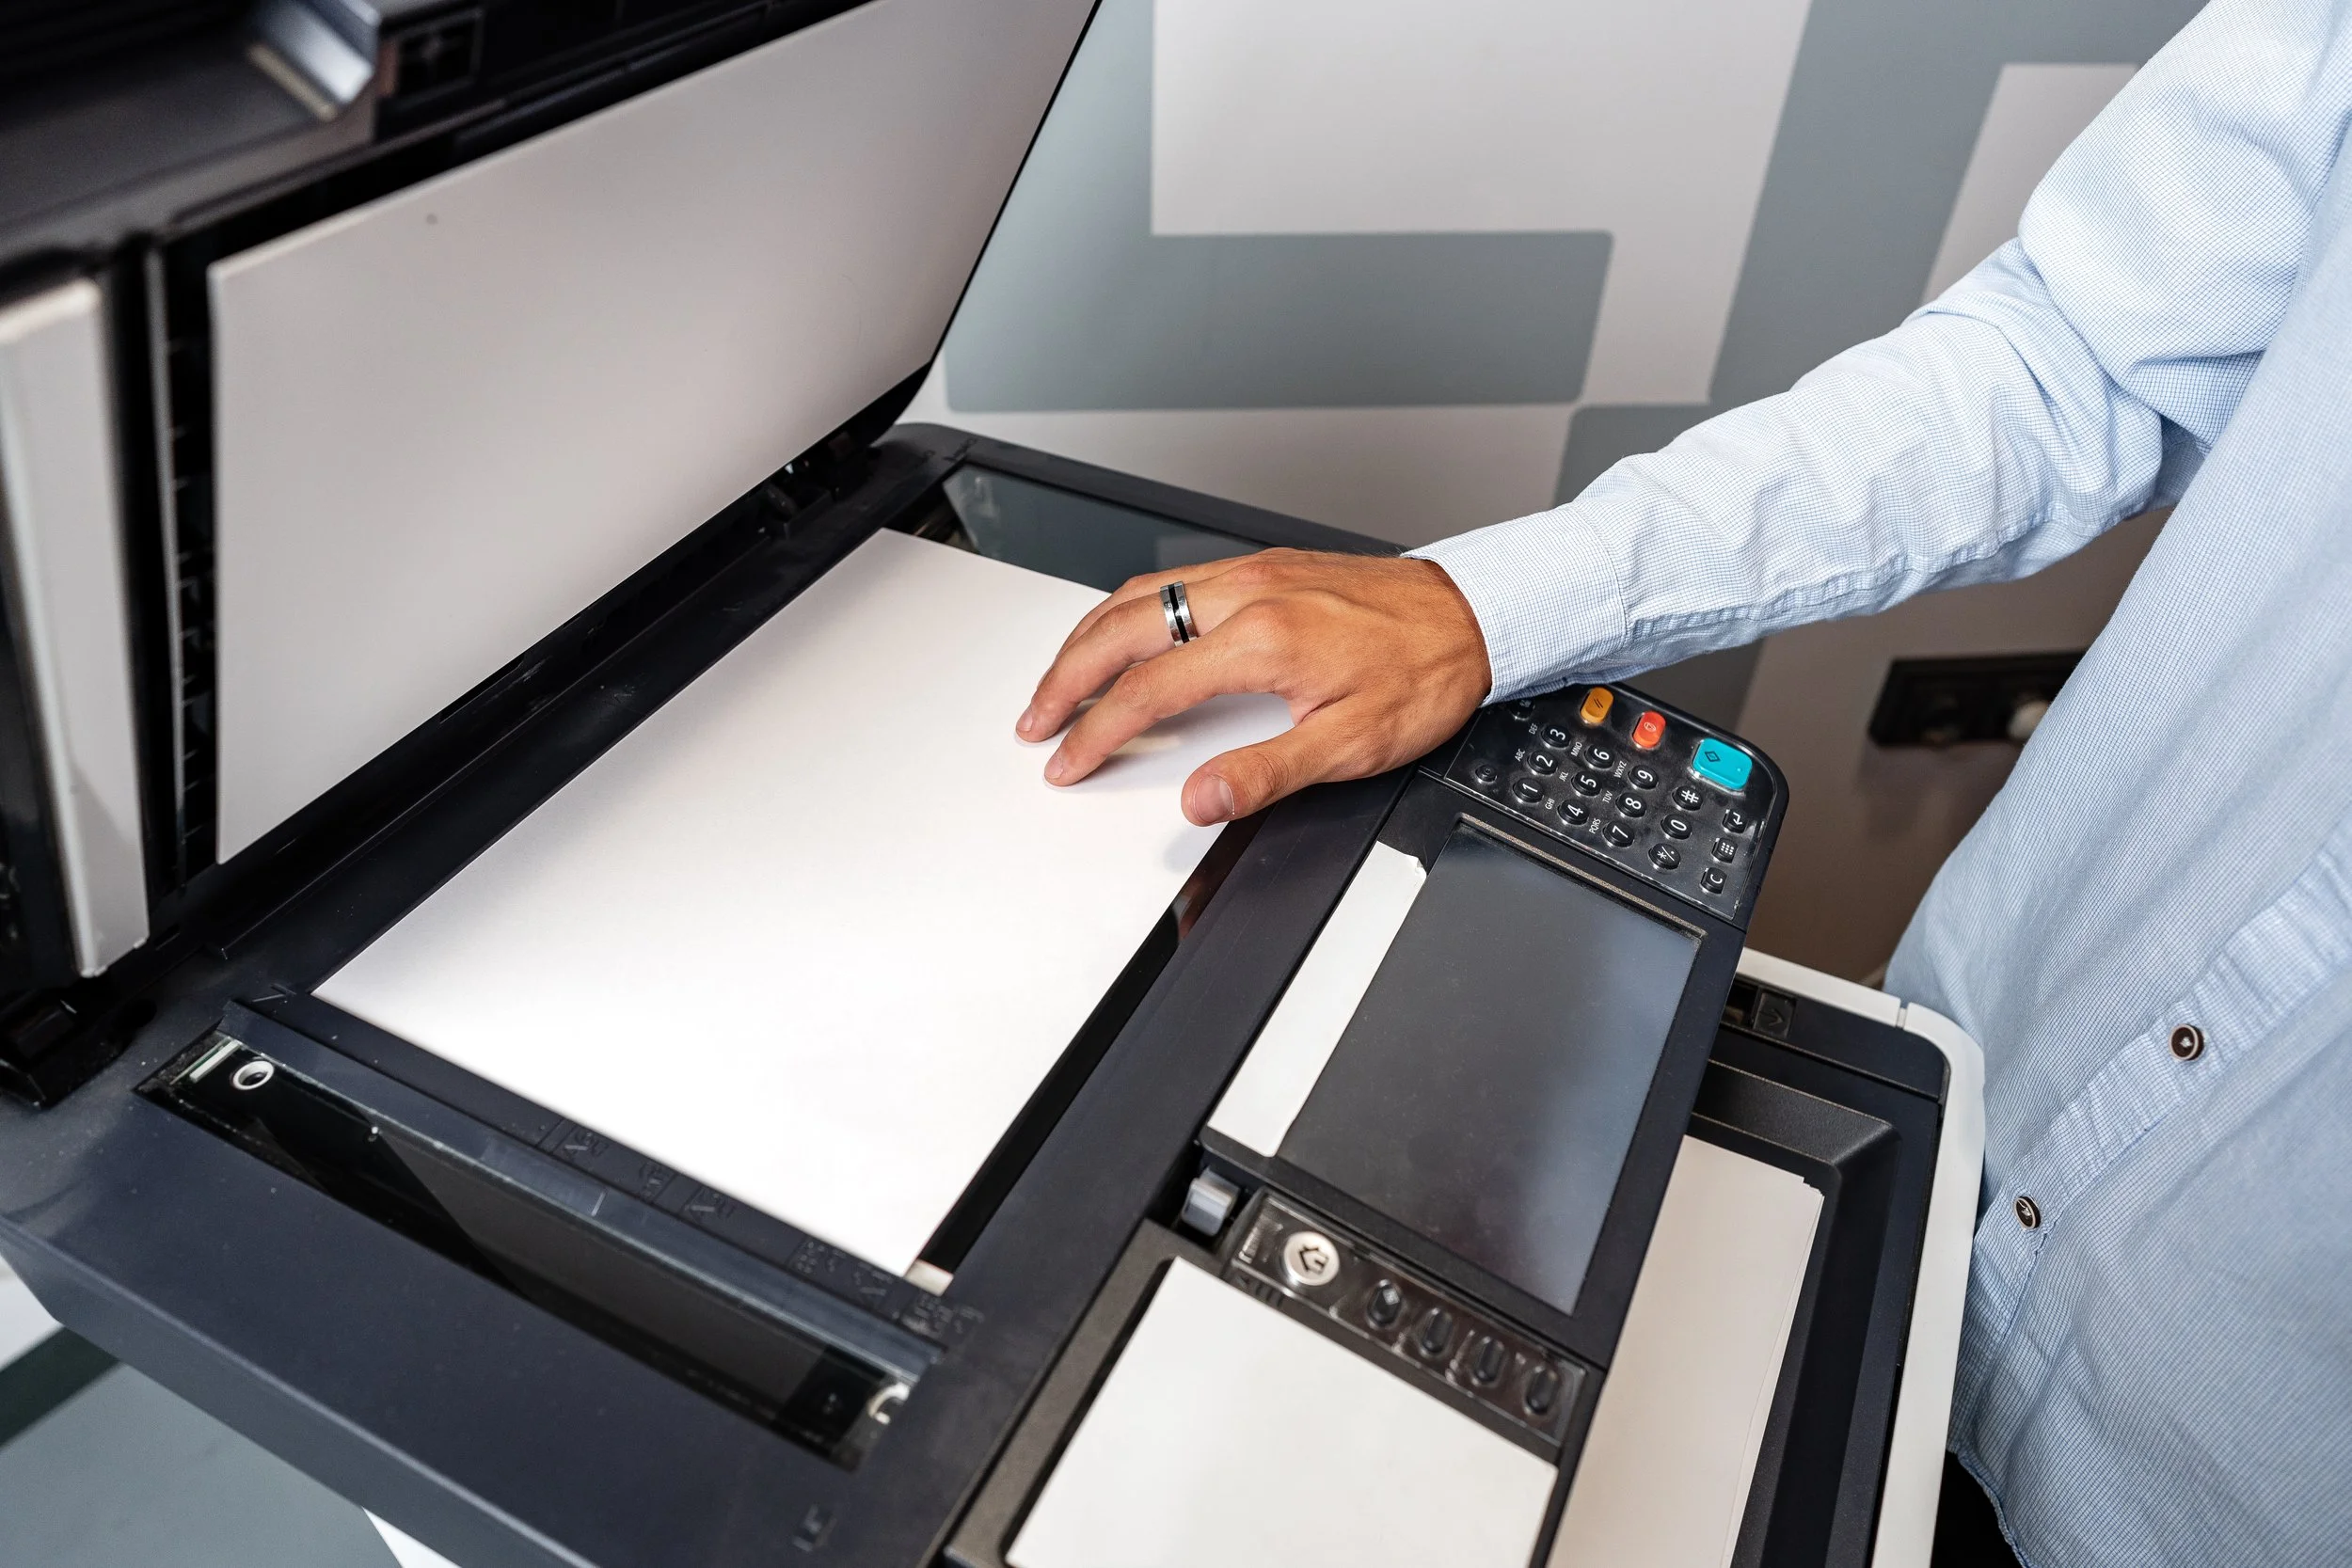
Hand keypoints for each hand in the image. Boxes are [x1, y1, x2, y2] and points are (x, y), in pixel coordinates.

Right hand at [1015, 549, 1492, 824]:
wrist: (1477, 615)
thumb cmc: (1425, 675)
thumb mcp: (1352, 745)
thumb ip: (1266, 772)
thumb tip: (1199, 799)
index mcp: (1264, 640)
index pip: (1150, 690)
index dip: (1098, 732)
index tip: (1068, 761)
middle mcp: (1249, 594)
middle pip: (1123, 629)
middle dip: (1066, 677)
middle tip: (1035, 720)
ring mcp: (1254, 573)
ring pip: (1141, 596)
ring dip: (1087, 638)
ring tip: (1058, 680)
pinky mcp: (1265, 567)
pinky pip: (1172, 581)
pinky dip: (1127, 611)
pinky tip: (1120, 631)